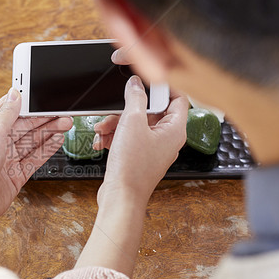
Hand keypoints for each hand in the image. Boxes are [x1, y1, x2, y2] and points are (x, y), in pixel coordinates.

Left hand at [0, 88, 71, 224]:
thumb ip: (7, 114)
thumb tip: (14, 93)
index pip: (9, 111)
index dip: (26, 104)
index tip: (42, 97)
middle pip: (25, 127)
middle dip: (44, 119)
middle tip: (62, 113)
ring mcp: (8, 159)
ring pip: (32, 142)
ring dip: (49, 132)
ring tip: (65, 123)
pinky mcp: (16, 175)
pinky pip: (35, 158)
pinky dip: (47, 149)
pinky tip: (57, 139)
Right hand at [94, 76, 187, 207]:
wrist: (120, 197)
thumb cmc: (132, 167)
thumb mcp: (132, 123)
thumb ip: (135, 98)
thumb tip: (136, 84)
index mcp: (175, 130)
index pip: (178, 98)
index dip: (163, 87)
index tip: (145, 81)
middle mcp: (167, 139)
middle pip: (150, 111)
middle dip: (127, 110)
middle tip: (114, 112)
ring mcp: (153, 149)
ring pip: (135, 125)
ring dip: (115, 124)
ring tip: (101, 130)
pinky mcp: (139, 157)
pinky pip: (128, 138)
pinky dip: (114, 137)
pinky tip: (100, 141)